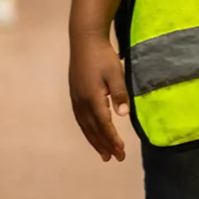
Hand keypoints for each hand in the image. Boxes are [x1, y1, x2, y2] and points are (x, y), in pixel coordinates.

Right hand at [69, 35, 128, 162]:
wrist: (84, 39)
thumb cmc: (103, 55)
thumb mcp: (115, 72)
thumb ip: (119, 93)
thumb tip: (124, 115)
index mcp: (93, 98)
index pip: (104, 125)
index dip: (112, 140)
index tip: (121, 152)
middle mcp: (82, 101)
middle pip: (93, 129)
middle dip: (104, 145)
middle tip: (114, 159)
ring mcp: (76, 97)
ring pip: (85, 125)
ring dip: (94, 140)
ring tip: (103, 153)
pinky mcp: (74, 93)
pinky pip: (80, 118)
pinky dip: (87, 130)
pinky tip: (91, 132)